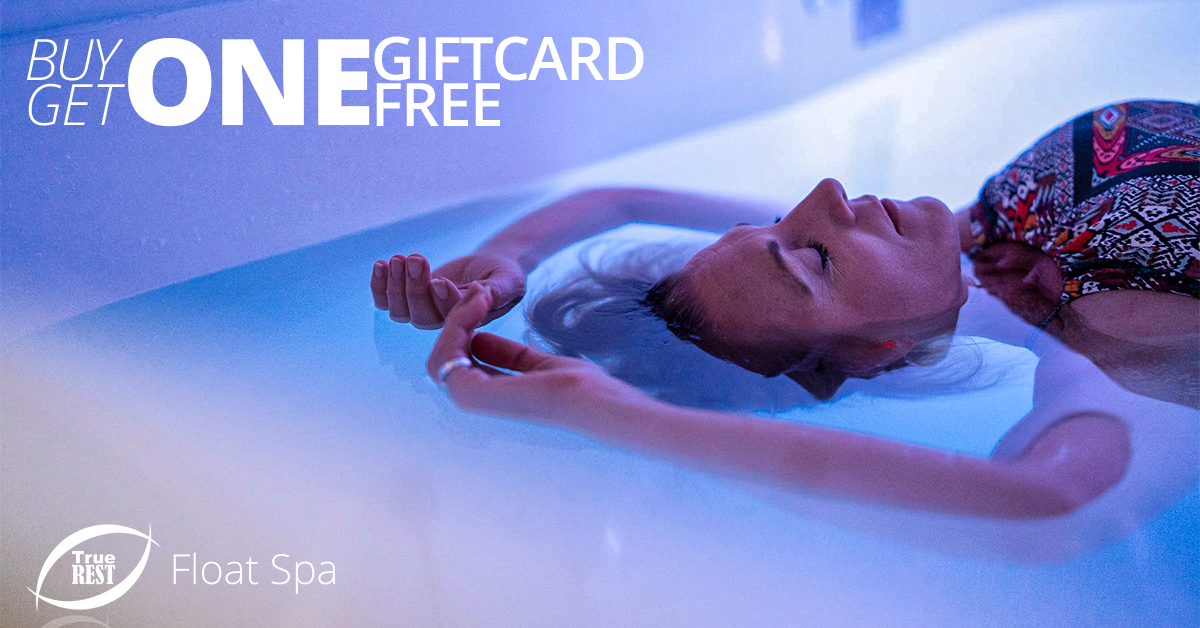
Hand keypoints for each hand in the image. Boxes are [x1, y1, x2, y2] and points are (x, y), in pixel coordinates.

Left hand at [370, 251, 524, 328]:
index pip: (451, 317)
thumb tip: (481, 293)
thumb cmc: (503, 276)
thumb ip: (497, 290)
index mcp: (467, 322)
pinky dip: (379, 286)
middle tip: (415, 258)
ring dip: (395, 285)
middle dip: (414, 288)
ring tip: (399, 259)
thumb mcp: (508, 281)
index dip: (443, 301)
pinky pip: (385, 302)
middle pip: (421, 317)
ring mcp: (423, 312)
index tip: (441, 280)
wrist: (490, 268)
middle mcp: (443, 322)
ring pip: (400, 312)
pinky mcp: (409, 299)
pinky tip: (382, 264)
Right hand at [426, 285, 652, 426]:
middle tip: (478, 291)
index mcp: (488, 400)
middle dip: (456, 319)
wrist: (591, 398)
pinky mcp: (469, 394)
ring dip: (456, 316)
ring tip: (479, 293)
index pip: (458, 361)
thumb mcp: (534, 362)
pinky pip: (449, 353)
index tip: (481, 299)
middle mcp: (474, 403)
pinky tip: (478, 303)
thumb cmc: (574, 385)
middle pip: (443, 357)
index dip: (464, 328)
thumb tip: (477, 339)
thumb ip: (505, 354)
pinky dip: (458, 322)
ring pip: (440, 353)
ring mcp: (469, 401)